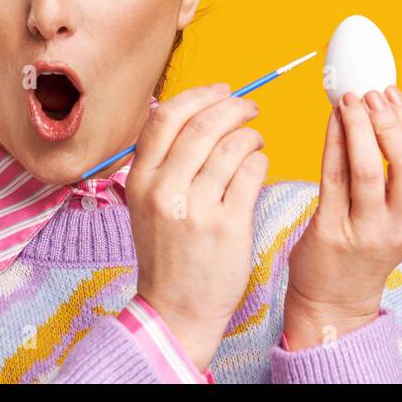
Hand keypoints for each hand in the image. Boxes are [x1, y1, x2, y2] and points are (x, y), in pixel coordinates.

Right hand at [125, 83, 268, 372]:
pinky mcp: (227, 226)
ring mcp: (196, 208)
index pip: (166, 116)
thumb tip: (197, 113)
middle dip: (234, 108)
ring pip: (233, 146)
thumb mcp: (147, 204)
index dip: (199, 95)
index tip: (222, 91)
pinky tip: (260, 167)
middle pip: (204, 125)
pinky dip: (261, 162)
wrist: (175, 311)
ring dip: (251, 136)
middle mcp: (164, 190)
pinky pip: (252, 173)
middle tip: (251, 109)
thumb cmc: (167, 253)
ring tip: (256, 143)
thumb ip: (164, 162)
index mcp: (140, 179)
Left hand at [282, 86, 401, 350]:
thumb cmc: (364, 242)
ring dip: (358, 126)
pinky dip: (333, 141)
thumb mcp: (395, 212)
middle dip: (389, 120)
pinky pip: (333, 177)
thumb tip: (382, 106)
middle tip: (371, 94)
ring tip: (348, 100)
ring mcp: (367, 230)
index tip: (392, 93)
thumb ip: (395, 169)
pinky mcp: (331, 231)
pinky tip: (331, 120)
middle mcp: (401, 224)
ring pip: (369, 169)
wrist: (334, 298)